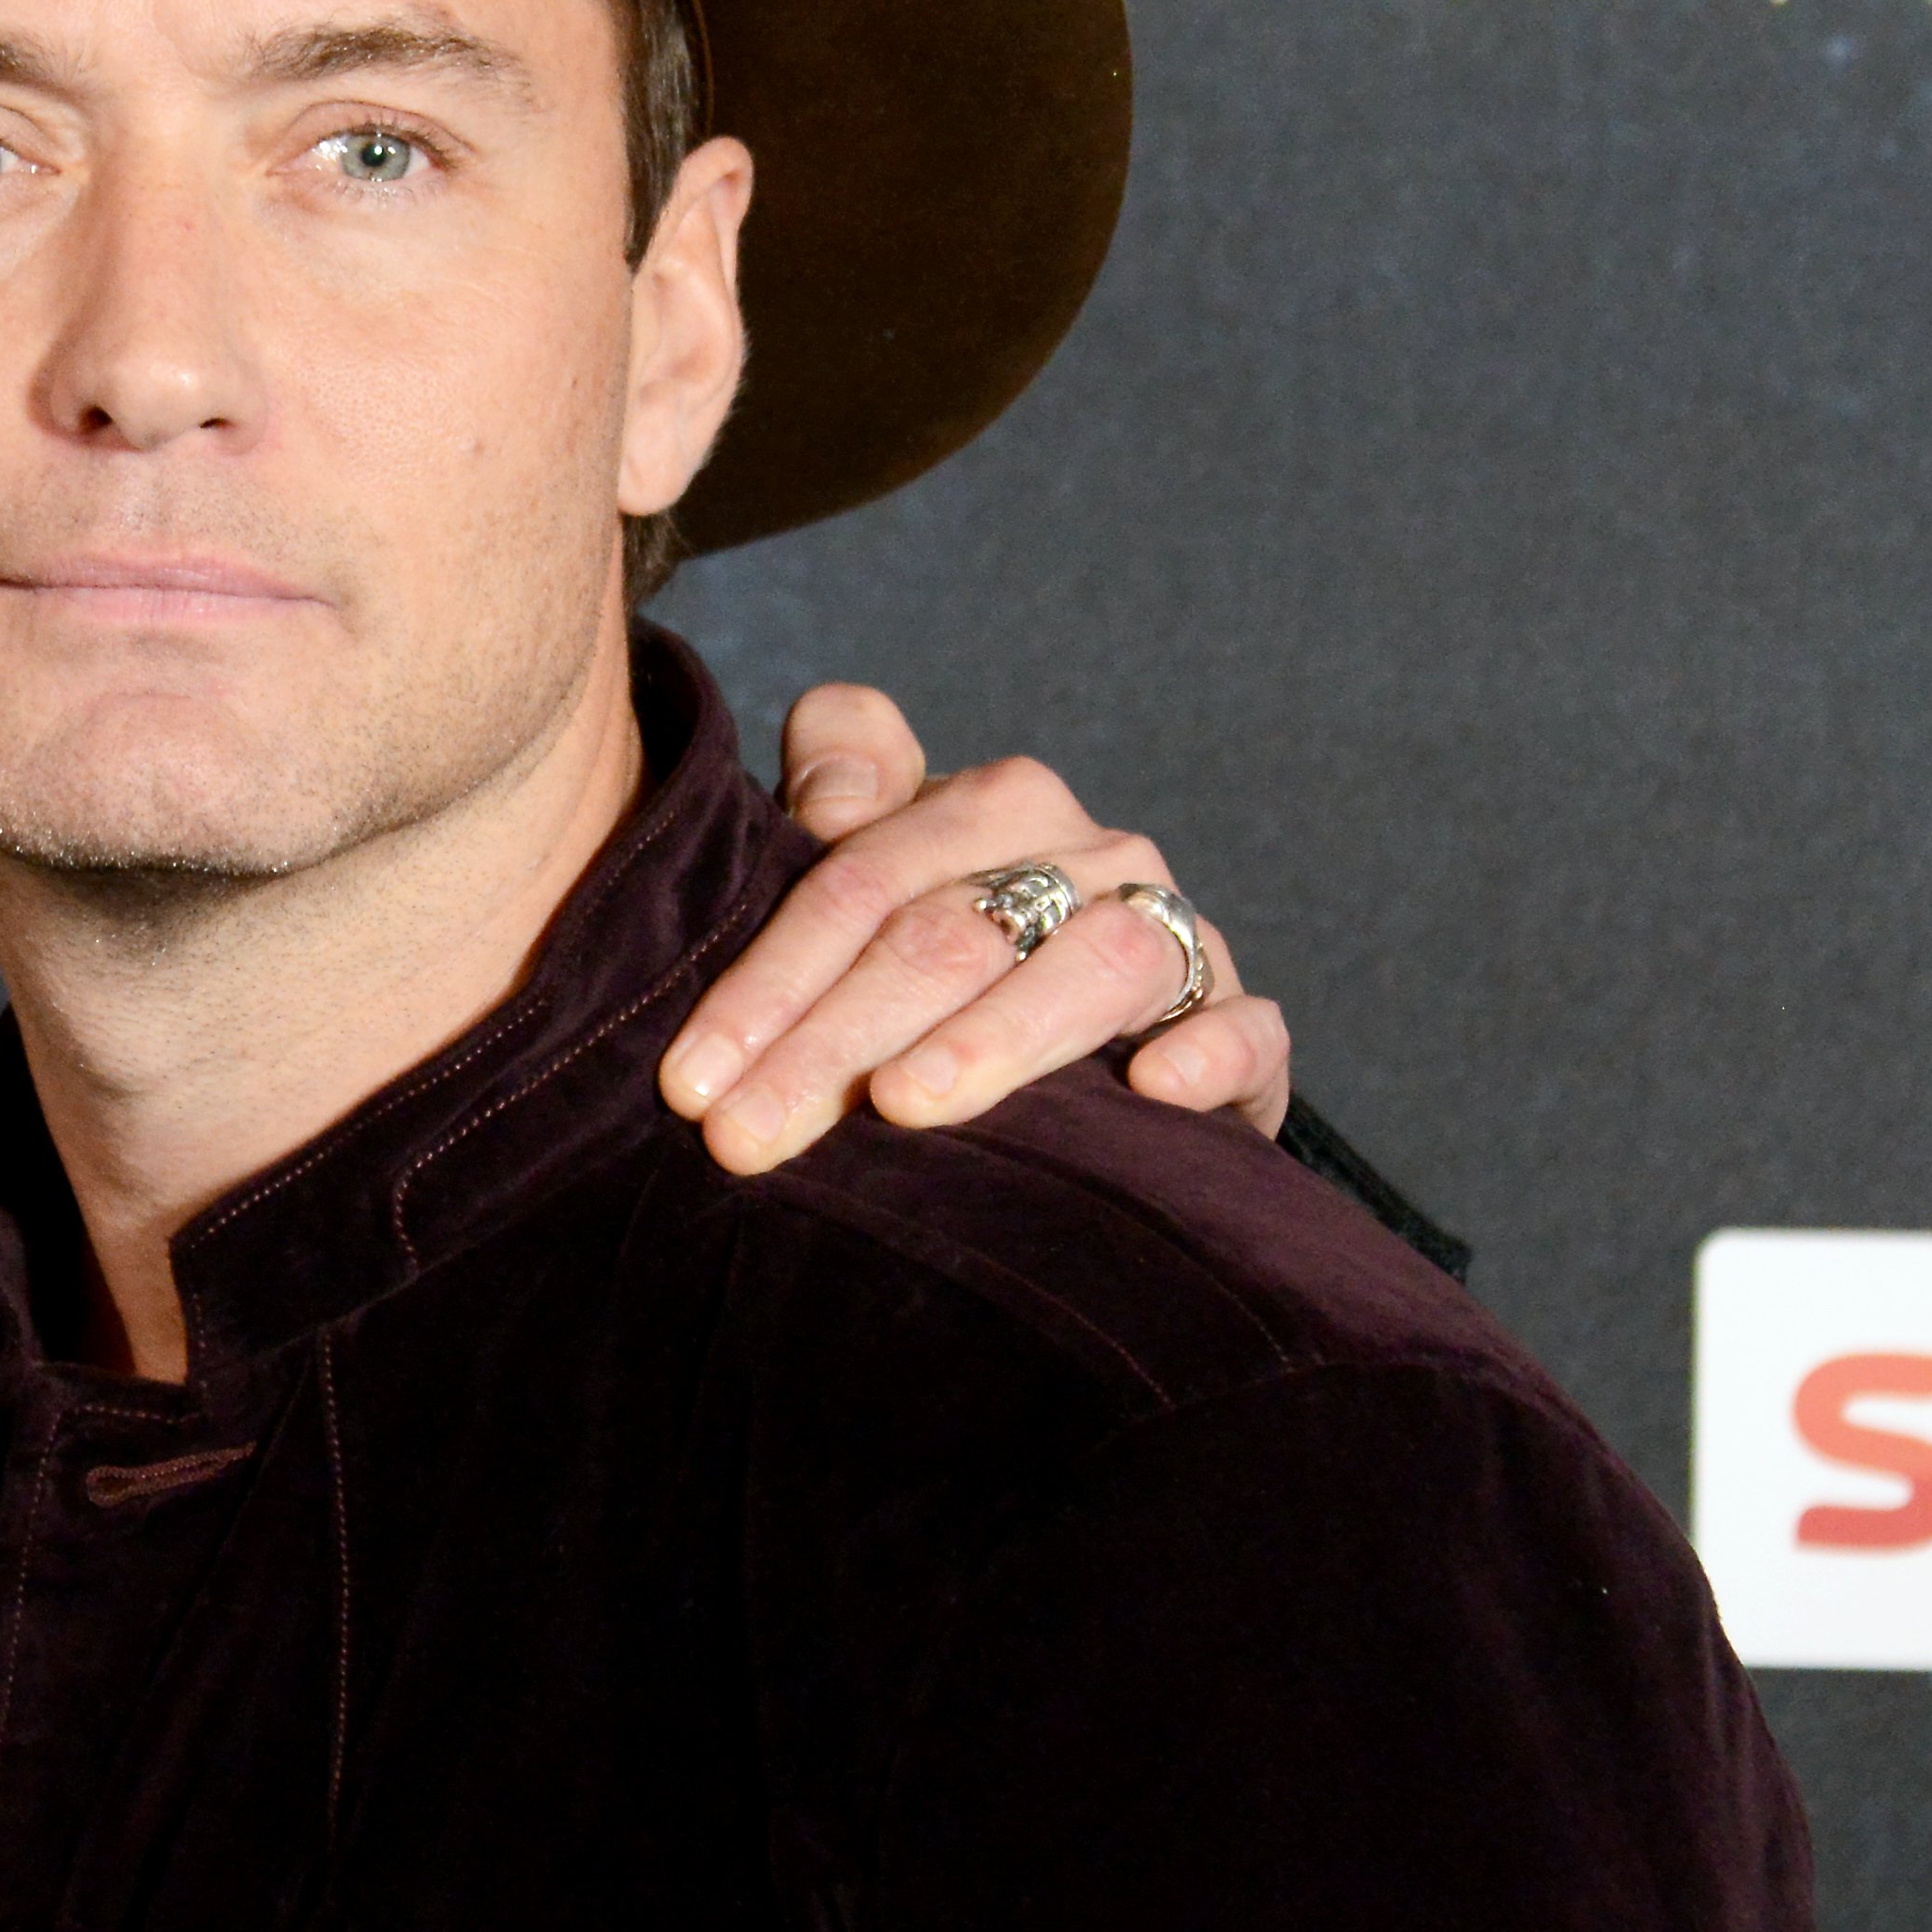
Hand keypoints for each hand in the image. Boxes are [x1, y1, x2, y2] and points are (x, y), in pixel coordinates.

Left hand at [656, 684, 1293, 1177]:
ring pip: (1092, 965)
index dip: (765, 981)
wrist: (1101, 1034)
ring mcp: (1175, 934)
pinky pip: (1244, 1027)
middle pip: (951, 936)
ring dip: (995, 1039)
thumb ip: (841, 798)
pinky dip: (1209, 1050)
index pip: (861, 881)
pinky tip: (1152, 1091)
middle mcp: (1089, 855)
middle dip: (835, 1043)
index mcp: (993, 806)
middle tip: (746, 1137)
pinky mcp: (1239, 1027)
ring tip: (906, 1104)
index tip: (687, 1082)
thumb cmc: (947, 951)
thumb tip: (827, 795)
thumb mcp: (873, 871)